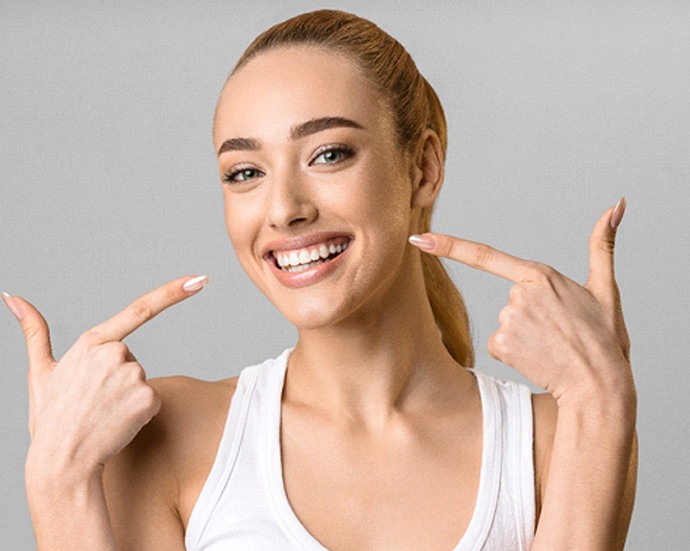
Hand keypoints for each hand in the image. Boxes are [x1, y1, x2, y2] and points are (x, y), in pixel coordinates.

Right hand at [2, 275, 207, 473]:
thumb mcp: (40, 372)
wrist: (62, 463)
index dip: (173, 292)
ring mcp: (134, 376)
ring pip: (140, 381)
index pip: (139, 309)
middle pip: (131, 359)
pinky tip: (117, 424)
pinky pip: (152, 400)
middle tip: (93, 402)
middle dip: (117, 377)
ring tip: (101, 414)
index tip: (199, 279)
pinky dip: (139, 413)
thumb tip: (13, 297)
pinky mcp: (148, 398)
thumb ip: (33, 331)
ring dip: (126, 397)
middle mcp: (115, 354)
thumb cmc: (51, 418)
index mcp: (91, 342)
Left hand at [409, 201, 631, 402]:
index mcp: (540, 275)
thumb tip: (616, 205)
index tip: (419, 238)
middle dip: (531, 316)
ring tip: (552, 346)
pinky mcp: (500, 343)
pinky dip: (516, 353)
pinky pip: (499, 345)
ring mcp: (507, 319)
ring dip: (525, 336)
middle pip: (511, 301)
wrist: (600, 385)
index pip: (485, 255)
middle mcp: (518, 294)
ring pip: (505, 324)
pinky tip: (538, 358)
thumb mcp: (606, 290)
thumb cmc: (604, 339)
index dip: (448, 245)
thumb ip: (603, 246)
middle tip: (559, 332)